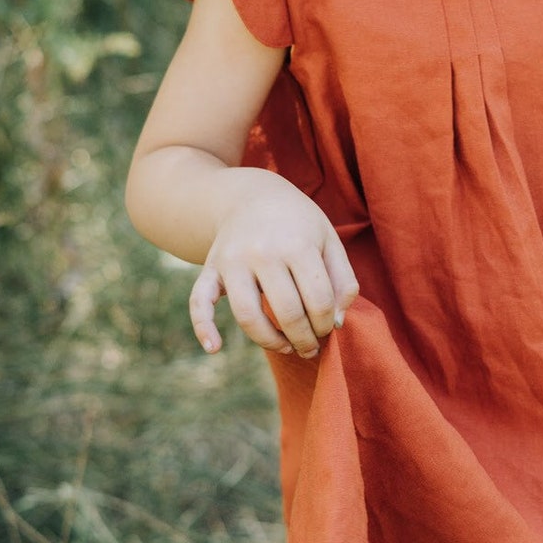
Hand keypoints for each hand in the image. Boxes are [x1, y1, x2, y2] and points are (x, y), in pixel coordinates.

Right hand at [188, 175, 358, 360]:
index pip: (318, 301)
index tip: (328, 328)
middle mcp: (262, 253)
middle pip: (287, 313)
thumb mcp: (329, 241)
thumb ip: (343, 281)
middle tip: (311, 347)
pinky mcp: (211, 269)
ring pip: (248, 316)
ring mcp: (233, 261)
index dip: (326, 324)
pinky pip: (200, 302)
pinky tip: (215, 347)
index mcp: (297, 245)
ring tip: (286, 347)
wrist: (251, 195)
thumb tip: (336, 324)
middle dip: (304, 339)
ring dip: (269, 342)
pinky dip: (203, 327)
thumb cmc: (298, 224)